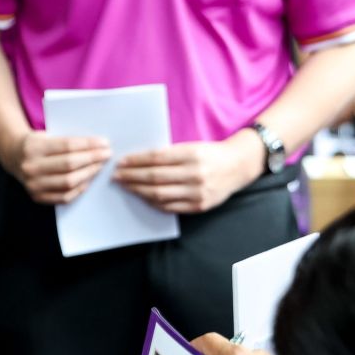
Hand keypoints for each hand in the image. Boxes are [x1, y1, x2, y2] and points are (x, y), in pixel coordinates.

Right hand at [0, 130, 110, 204]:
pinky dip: (79, 189)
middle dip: (92, 159)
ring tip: (100, 166)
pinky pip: (64, 197)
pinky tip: (89, 180)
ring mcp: (33, 185)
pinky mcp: (37, 197)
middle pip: (69, 164)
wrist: (14, 156)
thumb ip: (67, 140)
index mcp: (33, 147)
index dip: (88, 144)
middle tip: (107, 154)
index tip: (104, 143)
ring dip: (89, 173)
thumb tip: (98, 144)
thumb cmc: (38, 143)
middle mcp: (31, 167)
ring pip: (69, 182)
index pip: (67, 145)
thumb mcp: (47, 134)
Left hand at [115, 132, 261, 213]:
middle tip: (117, 176)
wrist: (238, 166)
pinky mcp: (199, 206)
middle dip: (132, 177)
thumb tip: (138, 161)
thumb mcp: (191, 147)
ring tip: (127, 187)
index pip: (156, 158)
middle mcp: (194, 174)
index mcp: (191, 155)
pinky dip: (154, 203)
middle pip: (155, 177)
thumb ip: (169, 155)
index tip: (121, 162)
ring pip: (160, 194)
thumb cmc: (210, 154)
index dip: (136, 161)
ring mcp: (197, 192)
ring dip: (139, 191)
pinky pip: (170, 207)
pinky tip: (143, 197)